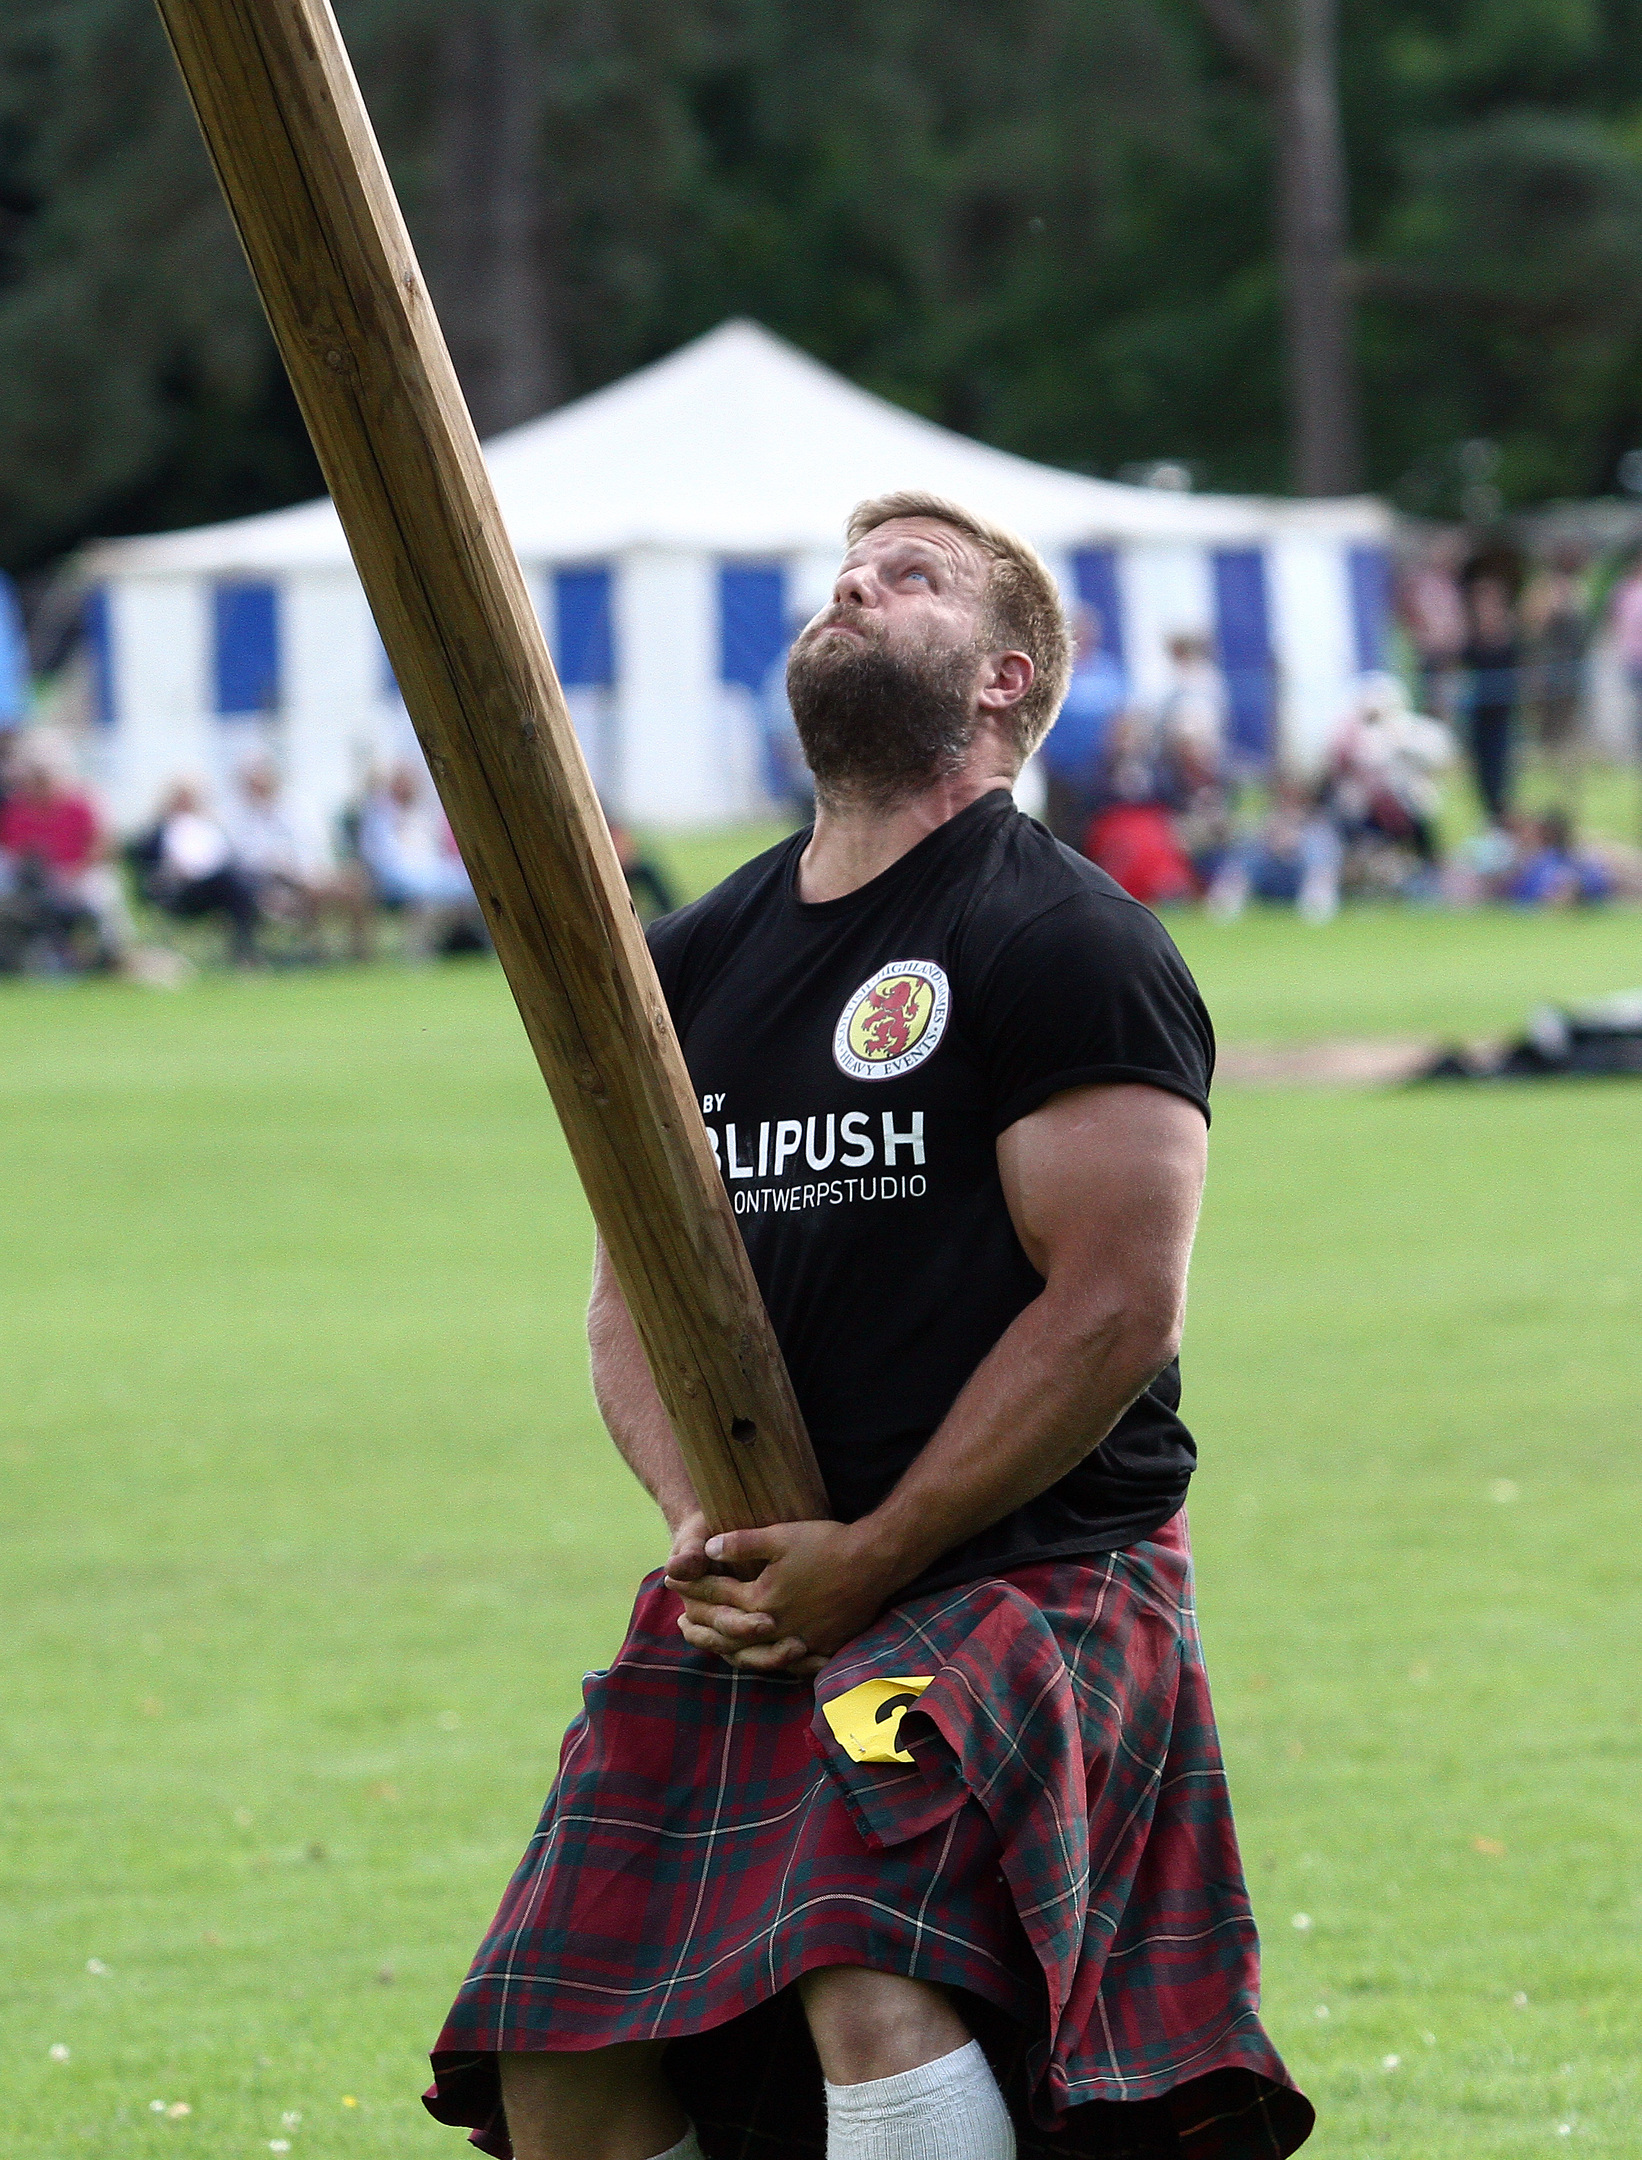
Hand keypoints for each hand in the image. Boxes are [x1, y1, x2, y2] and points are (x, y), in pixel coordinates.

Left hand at [665, 1520, 894, 1676]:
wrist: (875, 1563)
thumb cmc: (827, 1544)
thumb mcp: (781, 1536)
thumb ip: (741, 1544)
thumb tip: (707, 1549)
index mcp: (761, 1598)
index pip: (716, 1595)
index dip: (692, 1586)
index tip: (672, 1580)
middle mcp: (775, 1627)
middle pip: (727, 1632)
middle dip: (701, 1625)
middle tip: (680, 1625)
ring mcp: (798, 1641)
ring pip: (752, 1655)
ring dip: (726, 1650)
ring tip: (711, 1647)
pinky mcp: (819, 1647)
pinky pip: (782, 1665)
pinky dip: (763, 1663)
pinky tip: (758, 1658)